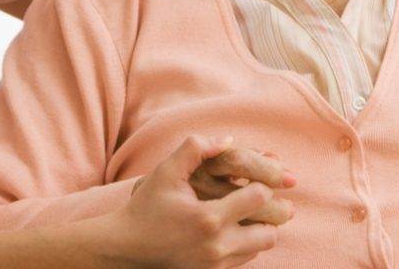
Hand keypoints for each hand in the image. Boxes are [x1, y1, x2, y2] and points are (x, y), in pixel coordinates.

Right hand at [104, 135, 288, 267]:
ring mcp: (215, 265)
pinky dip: (248, 243)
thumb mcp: (166, 172)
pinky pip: (245, 259)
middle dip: (271, 212)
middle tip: (265, 195)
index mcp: (209, 218)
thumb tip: (228, 141)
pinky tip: (236, 226)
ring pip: (260, 247)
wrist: (126, 248)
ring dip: (261, 228)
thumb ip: (195, 149)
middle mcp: (217, 246)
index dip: (264, 182)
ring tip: (251, 210)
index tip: (259, 175)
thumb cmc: (146, 207)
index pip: (258, 198)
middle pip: (269, 231)